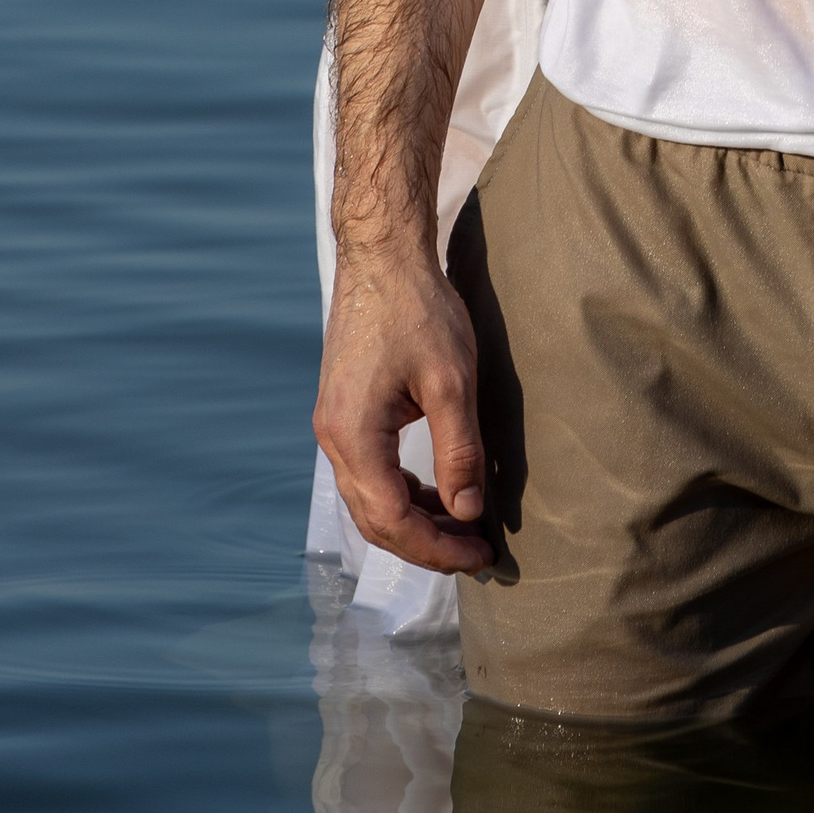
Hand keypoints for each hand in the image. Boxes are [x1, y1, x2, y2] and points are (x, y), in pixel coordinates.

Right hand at [314, 244, 495, 577]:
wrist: (382, 256)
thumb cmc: (417, 310)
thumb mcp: (451, 381)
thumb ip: (459, 452)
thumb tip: (467, 513)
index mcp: (354, 435)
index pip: (392, 520)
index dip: (436, 548)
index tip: (479, 556)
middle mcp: (334, 438)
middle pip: (374, 520)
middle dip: (425, 544)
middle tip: (475, 555)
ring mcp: (333, 425)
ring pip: (369, 499)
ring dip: (413, 520)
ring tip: (461, 529)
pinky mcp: (343, 412)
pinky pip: (369, 472)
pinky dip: (401, 491)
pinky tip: (435, 491)